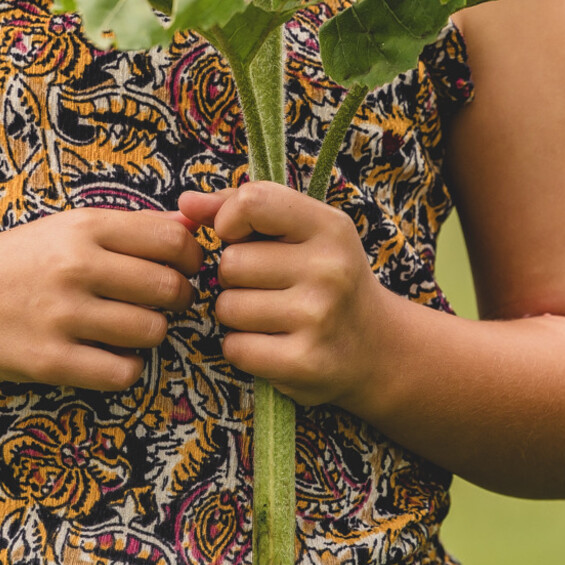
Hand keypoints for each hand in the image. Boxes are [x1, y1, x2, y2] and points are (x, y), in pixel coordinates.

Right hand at [0, 207, 202, 392]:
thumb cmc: (22, 261)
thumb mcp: (69, 228)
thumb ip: (132, 226)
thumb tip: (192, 225)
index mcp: (84, 228)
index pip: (172, 242)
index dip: (191, 259)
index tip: (182, 269)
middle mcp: (74, 268)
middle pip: (169, 289)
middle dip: (178, 299)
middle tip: (162, 303)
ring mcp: (61, 316)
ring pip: (151, 332)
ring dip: (151, 333)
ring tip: (128, 327)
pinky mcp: (51, 361)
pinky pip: (123, 372)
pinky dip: (126, 367)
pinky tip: (108, 354)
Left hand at [178, 182, 388, 407]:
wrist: (379, 349)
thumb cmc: (326, 279)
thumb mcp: (303, 233)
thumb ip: (243, 209)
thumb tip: (185, 204)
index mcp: (329, 227)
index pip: (254, 201)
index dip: (230, 219)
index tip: (241, 237)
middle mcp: (328, 269)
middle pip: (230, 263)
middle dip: (235, 277)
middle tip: (269, 287)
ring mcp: (318, 318)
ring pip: (227, 307)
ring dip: (237, 315)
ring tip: (273, 317)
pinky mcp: (304, 362)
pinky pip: (235, 347)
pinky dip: (243, 349)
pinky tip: (273, 344)